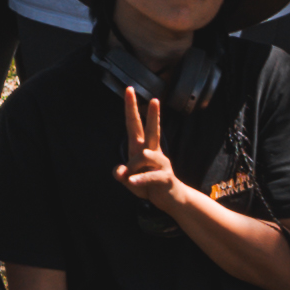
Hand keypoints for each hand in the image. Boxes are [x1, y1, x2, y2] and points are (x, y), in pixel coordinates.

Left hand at [106, 87, 192, 210]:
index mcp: (141, 148)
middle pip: (151, 130)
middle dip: (153, 115)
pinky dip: (140, 179)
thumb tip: (119, 171)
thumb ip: (121, 174)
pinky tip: (132, 182)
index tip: (129, 89)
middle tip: (155, 99)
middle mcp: (153, 152)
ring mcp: (161, 163)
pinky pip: (150, 175)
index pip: (135, 124)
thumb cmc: (148, 186)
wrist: (170, 200)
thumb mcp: (129, 180)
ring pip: (145, 155)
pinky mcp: (165, 177)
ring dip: (132, 167)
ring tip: (130, 179)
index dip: (131, 108)